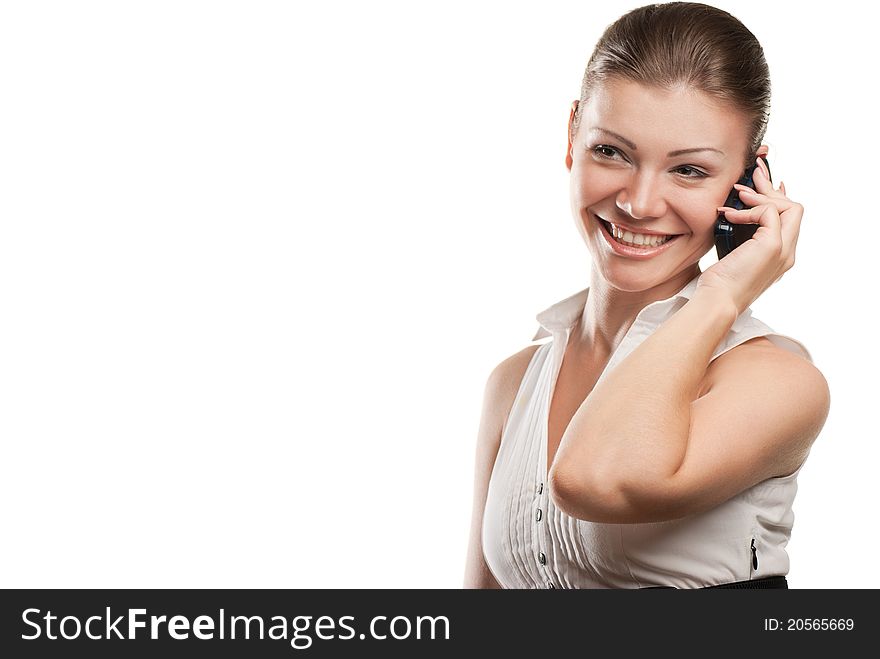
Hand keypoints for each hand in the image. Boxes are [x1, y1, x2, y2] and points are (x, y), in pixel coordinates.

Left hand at [695, 156, 803, 315]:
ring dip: (762, 195)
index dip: (778, 198)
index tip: (761, 184)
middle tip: (753, 174)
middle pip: (794, 209)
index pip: (790, 219)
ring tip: (739, 193)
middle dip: (772, 189)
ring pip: (789, 208)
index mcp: (780, 255)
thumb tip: (734, 213)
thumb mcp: (732, 254)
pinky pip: (768, 213)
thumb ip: (741, 236)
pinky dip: (749, 209)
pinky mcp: (772, 246)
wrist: (717, 301)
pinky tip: (730, 214)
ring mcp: (783, 250)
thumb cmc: (719, 283)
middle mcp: (788, 253)